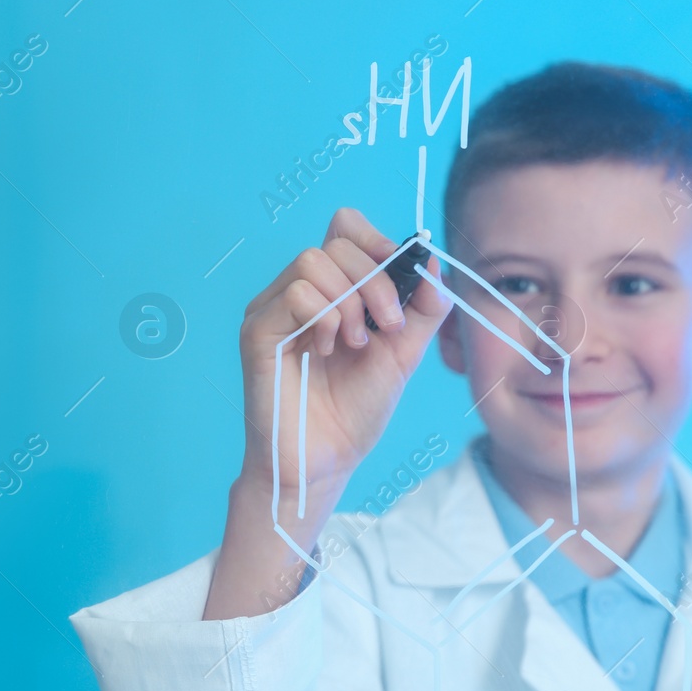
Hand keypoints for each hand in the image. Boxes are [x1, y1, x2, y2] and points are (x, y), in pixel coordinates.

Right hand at [205, 209, 450, 619]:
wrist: (327, 463)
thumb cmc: (355, 412)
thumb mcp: (403, 354)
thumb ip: (422, 309)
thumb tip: (433, 262)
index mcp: (331, 289)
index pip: (346, 228)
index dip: (378, 242)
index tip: (403, 280)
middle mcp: (297, 292)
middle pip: (336, 241)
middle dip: (376, 281)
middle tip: (387, 326)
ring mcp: (273, 310)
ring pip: (313, 261)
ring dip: (350, 301)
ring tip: (355, 344)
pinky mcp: (258, 333)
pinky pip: (295, 294)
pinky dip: (325, 317)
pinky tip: (328, 351)